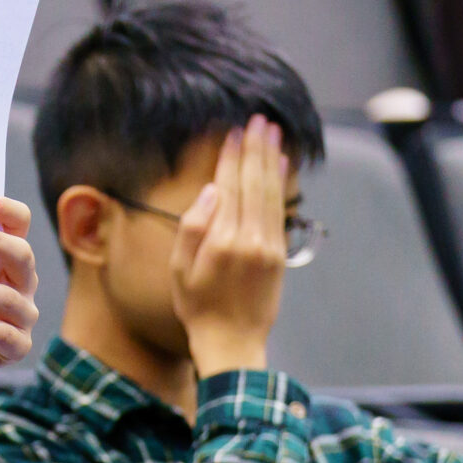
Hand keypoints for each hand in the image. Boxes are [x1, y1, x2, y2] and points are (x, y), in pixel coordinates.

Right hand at [172, 118, 288, 376]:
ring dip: (272, 160)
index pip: (229, 187)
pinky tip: (281, 166)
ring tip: (273, 134)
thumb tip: (212, 191)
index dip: (231, 158)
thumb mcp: (181, 270)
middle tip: (259, 120)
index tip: (234, 131)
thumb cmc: (198, 307)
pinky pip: (280, 210)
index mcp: (224, 242)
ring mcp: (270, 247)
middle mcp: (251, 240)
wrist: (233, 342)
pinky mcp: (279, 254)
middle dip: (257, 149)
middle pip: (255, 184)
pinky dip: (281, 184)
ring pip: (272, 193)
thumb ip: (194, 227)